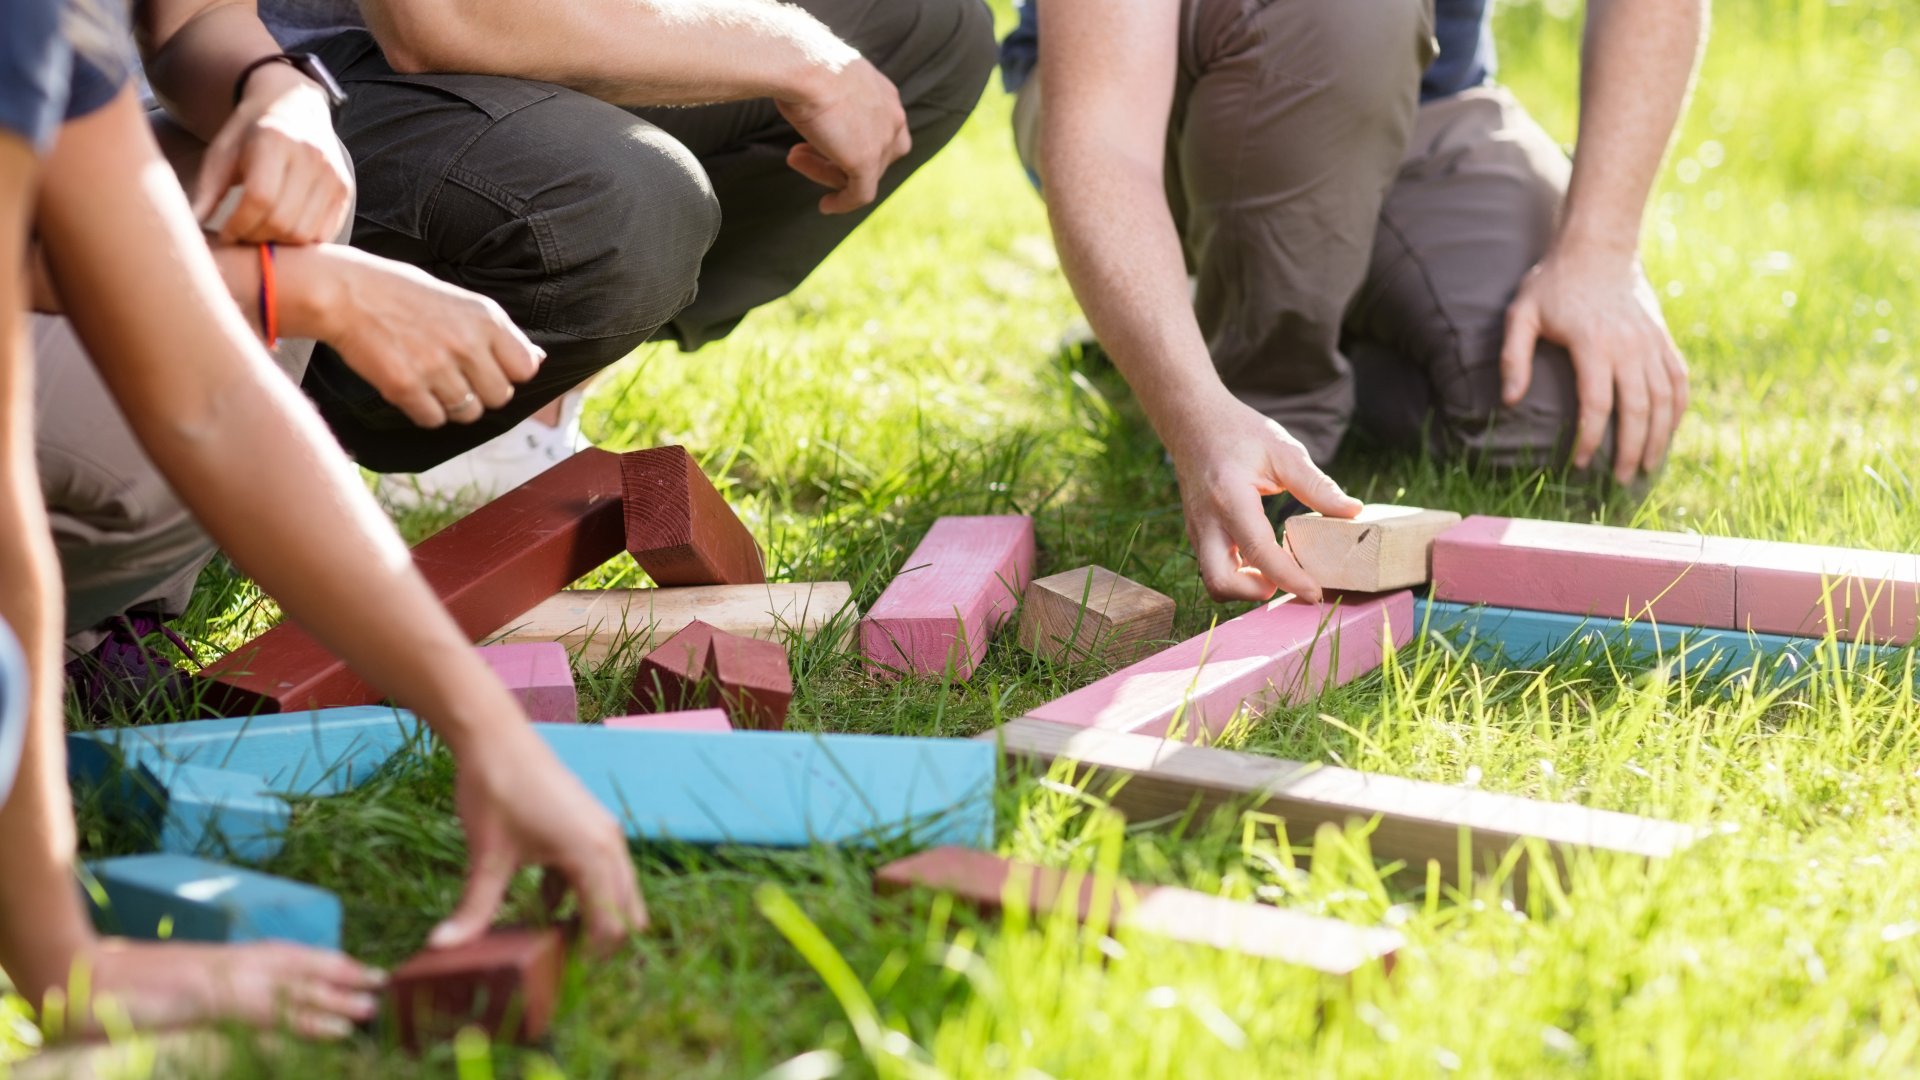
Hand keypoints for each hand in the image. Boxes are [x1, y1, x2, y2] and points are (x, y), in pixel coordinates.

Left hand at [192, 72, 352, 244]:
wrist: (294, 107)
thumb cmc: (250, 133)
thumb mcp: (222, 152)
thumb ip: (208, 190)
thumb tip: (191, 230)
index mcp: (275, 140)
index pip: (260, 198)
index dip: (239, 225)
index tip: (225, 234)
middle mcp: (311, 156)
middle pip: (283, 220)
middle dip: (256, 238)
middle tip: (241, 237)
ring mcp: (333, 174)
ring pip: (304, 233)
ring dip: (278, 243)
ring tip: (260, 234)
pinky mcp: (345, 190)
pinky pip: (323, 233)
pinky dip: (300, 242)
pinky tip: (282, 231)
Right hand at [299, 246, 543, 427]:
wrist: (344, 292)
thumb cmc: (402, 293)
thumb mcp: (460, 302)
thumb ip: (497, 333)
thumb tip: (538, 360)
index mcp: (485, 318)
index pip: (525, 368)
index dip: (509, 373)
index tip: (488, 367)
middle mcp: (466, 343)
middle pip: (500, 397)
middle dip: (481, 393)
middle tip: (457, 377)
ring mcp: (436, 366)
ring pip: (468, 413)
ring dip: (453, 405)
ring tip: (432, 381)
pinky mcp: (405, 387)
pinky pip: (434, 420)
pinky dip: (424, 411)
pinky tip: (412, 388)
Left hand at [434, 724, 647, 957]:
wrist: (495, 734)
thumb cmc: (495, 789)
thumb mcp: (486, 855)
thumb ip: (473, 908)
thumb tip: (441, 949)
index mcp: (592, 854)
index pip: (610, 926)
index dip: (588, 958)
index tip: (555, 976)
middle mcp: (609, 844)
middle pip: (626, 913)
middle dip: (599, 942)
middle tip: (557, 962)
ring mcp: (603, 832)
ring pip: (616, 891)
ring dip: (592, 916)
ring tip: (549, 938)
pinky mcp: (591, 824)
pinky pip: (600, 872)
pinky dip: (581, 894)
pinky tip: (542, 904)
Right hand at [776, 57, 909, 213]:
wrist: (803, 65)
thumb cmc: (802, 64)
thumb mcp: (823, 77)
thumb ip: (830, 96)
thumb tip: (810, 104)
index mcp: (885, 94)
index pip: (881, 129)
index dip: (853, 141)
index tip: (823, 143)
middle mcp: (893, 117)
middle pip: (872, 155)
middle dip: (834, 157)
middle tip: (797, 152)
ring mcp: (883, 141)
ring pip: (861, 174)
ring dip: (824, 172)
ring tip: (794, 159)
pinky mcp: (867, 162)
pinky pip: (859, 194)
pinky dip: (843, 203)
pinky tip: (826, 206)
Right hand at [1165, 396, 1361, 602]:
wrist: (1193, 422)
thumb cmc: (1240, 432)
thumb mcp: (1283, 451)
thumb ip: (1317, 485)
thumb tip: (1353, 512)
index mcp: (1230, 498)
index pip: (1259, 551)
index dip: (1289, 578)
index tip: (1315, 593)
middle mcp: (1207, 521)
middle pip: (1221, 582)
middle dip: (1256, 593)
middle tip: (1289, 581)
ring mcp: (1197, 530)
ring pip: (1214, 581)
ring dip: (1247, 586)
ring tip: (1280, 569)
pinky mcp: (1198, 534)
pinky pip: (1215, 568)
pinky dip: (1240, 574)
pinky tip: (1265, 559)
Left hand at [1500, 249, 1690, 482]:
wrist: (1598, 247)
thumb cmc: (1553, 283)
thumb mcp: (1521, 313)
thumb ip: (1513, 356)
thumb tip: (1510, 401)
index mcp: (1594, 343)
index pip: (1597, 403)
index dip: (1590, 438)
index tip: (1581, 463)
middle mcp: (1629, 345)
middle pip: (1638, 409)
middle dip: (1631, 449)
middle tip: (1621, 480)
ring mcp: (1651, 342)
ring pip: (1664, 399)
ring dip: (1659, 437)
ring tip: (1647, 467)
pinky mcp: (1663, 338)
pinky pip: (1679, 380)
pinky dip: (1678, 409)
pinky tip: (1668, 433)